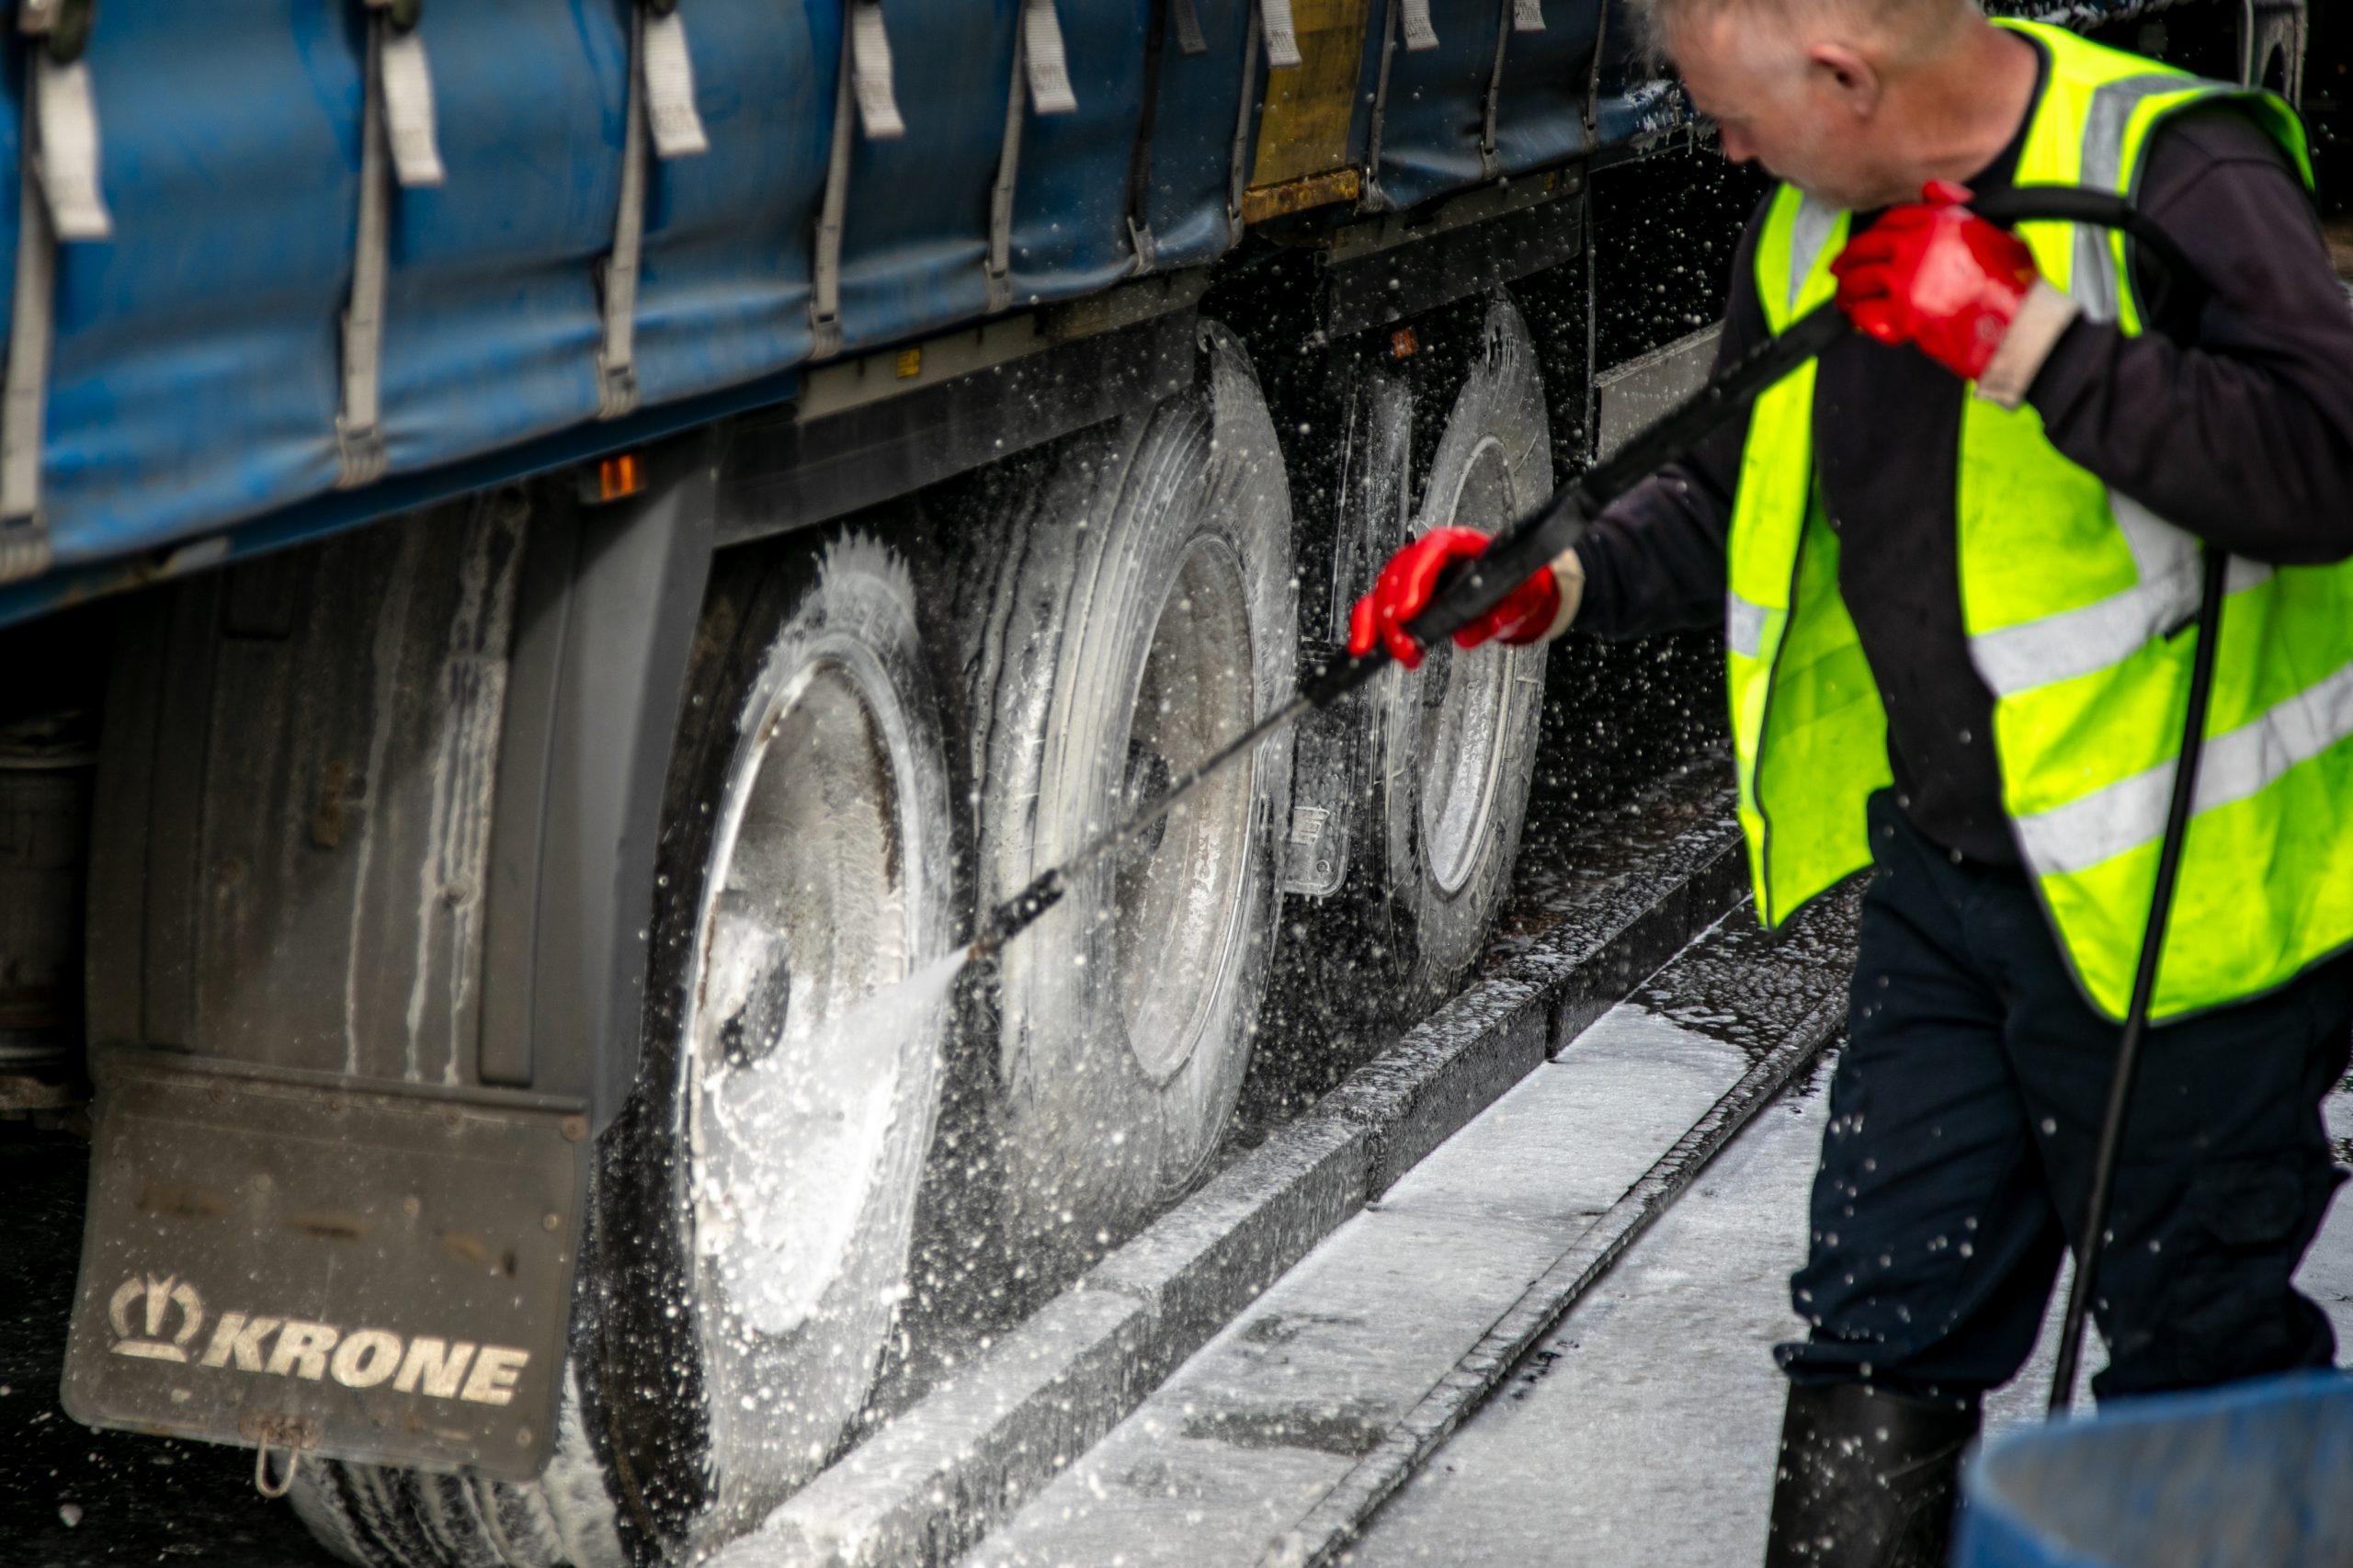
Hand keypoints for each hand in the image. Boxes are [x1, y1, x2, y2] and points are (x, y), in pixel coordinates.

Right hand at [1347, 526, 1561, 670]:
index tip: (1408, 613)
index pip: (1429, 553)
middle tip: (1403, 647)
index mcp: (1458, 544)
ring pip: (1380, 592)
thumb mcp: (1518, 599)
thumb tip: (1465, 636)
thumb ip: (1498, 615)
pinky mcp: (1401, 597)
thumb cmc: (1514, 588)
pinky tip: (1366, 649)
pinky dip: (1367, 628)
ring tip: (1396, 654)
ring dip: (1379, 626)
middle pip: (1397, 574)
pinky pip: (1375, 608)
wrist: (1513, 595)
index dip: (1414, 581)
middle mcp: (1429, 556)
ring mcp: (1411, 576)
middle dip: (1393, 614)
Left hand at [1831, 181, 2040, 381]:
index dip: (1873, 232)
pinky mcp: (1903, 314)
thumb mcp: (1995, 228)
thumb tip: (1931, 188)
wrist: (2021, 323)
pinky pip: (1867, 314)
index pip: (1891, 219)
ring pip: (1859, 281)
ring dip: (1848, 291)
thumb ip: (1959, 207)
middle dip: (1847, 260)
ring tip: (1845, 299)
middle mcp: (1917, 246)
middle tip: (1839, 270)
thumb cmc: (2013, 282)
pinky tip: (1861, 320)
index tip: (1865, 242)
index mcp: (1938, 222)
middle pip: (1865, 248)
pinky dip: (1861, 318)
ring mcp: (1907, 280)